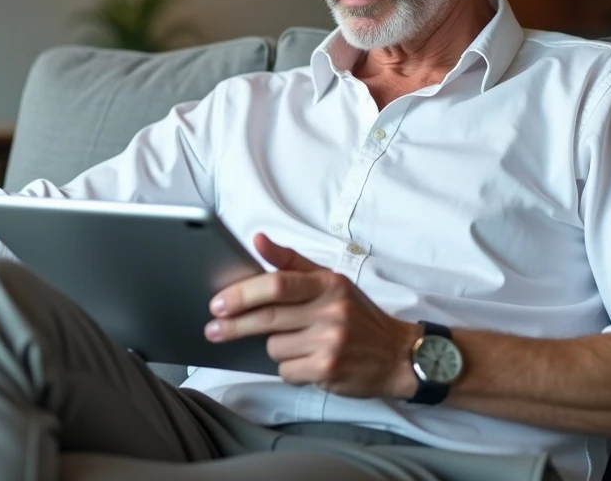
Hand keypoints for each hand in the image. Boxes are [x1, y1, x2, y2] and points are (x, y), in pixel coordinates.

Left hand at [205, 232, 420, 398]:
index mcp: (328, 283)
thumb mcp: (331, 281)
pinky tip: (307, 362)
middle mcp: (330, 311)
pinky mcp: (328, 370)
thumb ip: (291, 261)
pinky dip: (289, 368)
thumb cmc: (357, 315)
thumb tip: (258, 239)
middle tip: (214, 328)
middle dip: (235, 324)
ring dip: (276, 348)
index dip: (243, 293)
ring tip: (298, 344)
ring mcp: (330, 342)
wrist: (397, 354)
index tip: (218, 302)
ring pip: (274, 347)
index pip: (278, 283)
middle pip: (268, 317)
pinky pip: (287, 370)